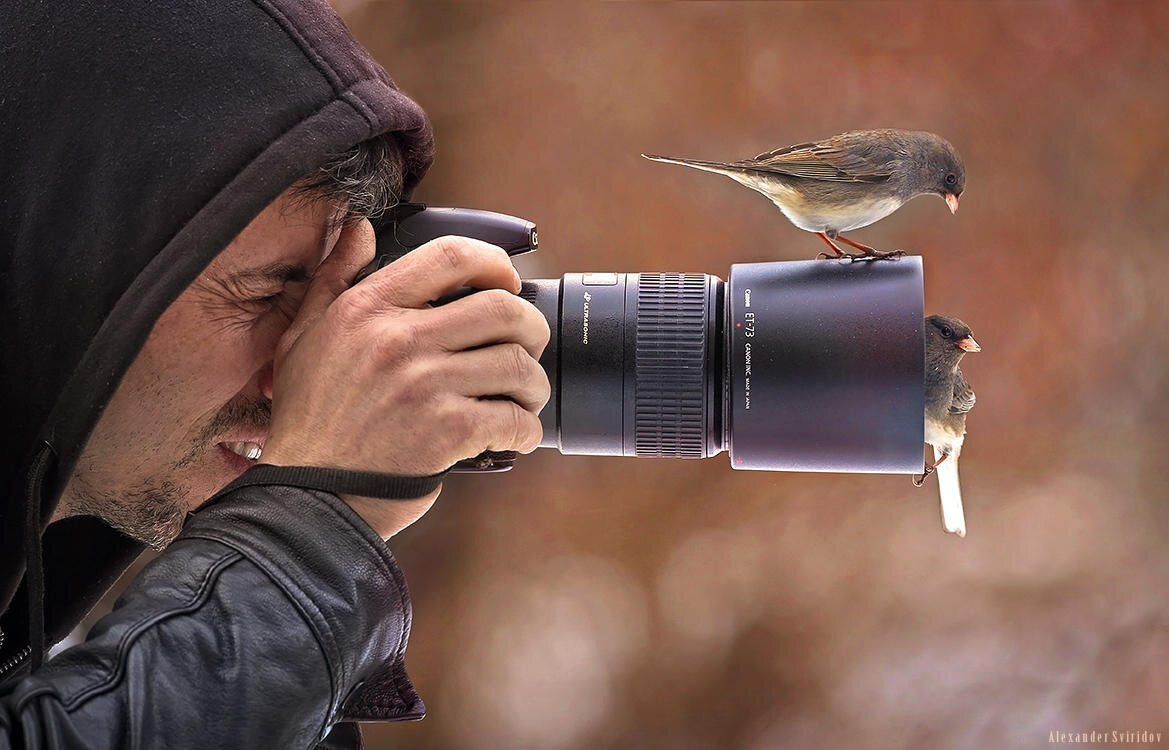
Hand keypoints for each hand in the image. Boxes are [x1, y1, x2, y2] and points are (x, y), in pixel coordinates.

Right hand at [261, 221, 550, 537]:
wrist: (310, 498)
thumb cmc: (311, 420)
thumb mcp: (303, 337)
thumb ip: (333, 278)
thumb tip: (356, 227)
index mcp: (367, 309)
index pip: (450, 256)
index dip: (495, 263)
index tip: (509, 282)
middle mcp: (398, 339)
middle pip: (503, 309)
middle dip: (531, 329)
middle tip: (527, 350)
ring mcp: (425, 385)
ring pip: (517, 365)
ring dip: (533, 385)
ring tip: (523, 399)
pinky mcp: (446, 431)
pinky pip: (515, 418)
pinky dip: (527, 430)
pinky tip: (515, 436)